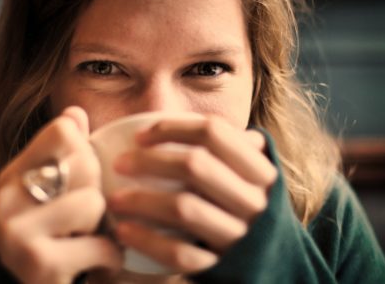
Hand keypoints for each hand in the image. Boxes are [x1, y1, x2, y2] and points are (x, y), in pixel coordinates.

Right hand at [0, 107, 121, 283]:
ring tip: (88, 241)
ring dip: (104, 228)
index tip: (81, 183)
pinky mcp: (37, 262)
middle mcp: (4, 198)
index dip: (87, 155)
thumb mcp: (57, 193)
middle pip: (83, 162)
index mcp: (11, 175)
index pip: (64, 131)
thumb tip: (75, 111)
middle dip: (98, 193)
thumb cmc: (55, 239)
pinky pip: (101, 245)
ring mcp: (15, 231)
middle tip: (86, 220)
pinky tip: (95, 265)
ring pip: (93, 202)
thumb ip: (67, 152)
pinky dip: (110, 259)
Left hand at [109, 116, 276, 272]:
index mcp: (260, 171)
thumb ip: (230, 148)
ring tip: (114, 199)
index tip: (139, 136)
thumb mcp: (249, 176)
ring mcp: (239, 236)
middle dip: (149, 161)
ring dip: (141, 200)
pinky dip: (148, 241)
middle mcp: (254, 201)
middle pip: (195, 166)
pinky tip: (124, 231)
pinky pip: (180, 253)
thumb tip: (188, 118)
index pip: (214, 132)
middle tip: (119, 164)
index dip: (172, 127)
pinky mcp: (221, 266)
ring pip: (184, 208)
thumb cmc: (244, 208)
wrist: (270, 264)